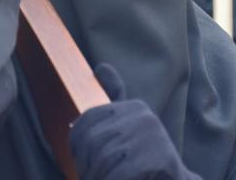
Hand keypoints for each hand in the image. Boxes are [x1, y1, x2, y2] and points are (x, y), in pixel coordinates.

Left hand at [69, 64, 199, 179]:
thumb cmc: (146, 159)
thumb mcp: (129, 126)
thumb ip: (116, 97)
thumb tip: (102, 66)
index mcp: (134, 107)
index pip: (87, 121)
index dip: (77, 146)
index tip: (82, 162)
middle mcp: (143, 116)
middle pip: (93, 141)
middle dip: (87, 165)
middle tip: (92, 177)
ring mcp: (152, 136)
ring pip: (103, 159)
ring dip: (99, 177)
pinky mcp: (158, 159)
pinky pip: (118, 174)